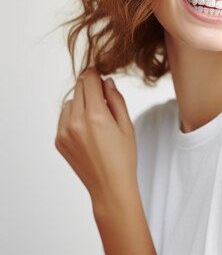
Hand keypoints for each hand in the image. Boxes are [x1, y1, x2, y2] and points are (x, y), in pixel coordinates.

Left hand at [56, 68, 136, 204]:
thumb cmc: (123, 156)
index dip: (95, 73)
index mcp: (96, 116)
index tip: (99, 71)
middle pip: (78, 89)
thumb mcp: (127, 125)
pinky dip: (74, 116)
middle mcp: (76, 122)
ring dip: (81, 101)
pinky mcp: (59, 141)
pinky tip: (88, 127)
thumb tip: (107, 82)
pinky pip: (63, 118)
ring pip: (70, 102)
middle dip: (89, 86)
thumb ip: (116, 100)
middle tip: (102, 93)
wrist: (110, 185)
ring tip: (96, 115)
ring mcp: (64, 132)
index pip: (89, 81)